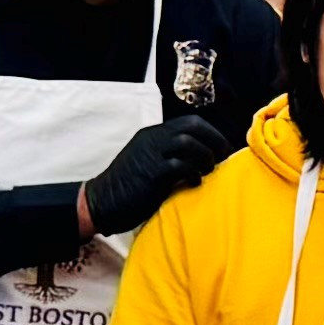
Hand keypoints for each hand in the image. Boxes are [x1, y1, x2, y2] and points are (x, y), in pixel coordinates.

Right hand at [79, 110, 237, 240]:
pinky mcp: (151, 173)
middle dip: (214, 141)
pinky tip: (194, 183)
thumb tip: (201, 160)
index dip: (212, 133)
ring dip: (205, 156)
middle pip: (192, 126)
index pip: (190, 122)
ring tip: (207, 171)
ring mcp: (150, 154)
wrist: (101, 202)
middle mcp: (152, 139)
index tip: (222, 149)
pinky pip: (180, 166)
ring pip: (187, 142)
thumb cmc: (128, 187)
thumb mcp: (149, 162)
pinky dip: (193, 174)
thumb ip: (169, 155)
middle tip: (222, 158)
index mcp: (152, 134)